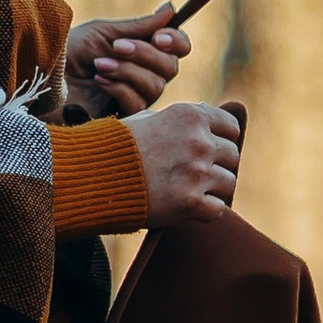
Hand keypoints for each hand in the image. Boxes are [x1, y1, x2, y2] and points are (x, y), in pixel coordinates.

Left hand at [63, 7, 187, 116]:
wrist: (41, 75)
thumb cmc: (68, 50)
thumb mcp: (104, 32)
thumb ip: (139, 26)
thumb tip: (171, 9)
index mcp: (142, 50)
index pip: (178, 48)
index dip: (176, 41)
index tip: (159, 37)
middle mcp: (143, 74)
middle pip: (170, 67)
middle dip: (145, 54)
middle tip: (116, 47)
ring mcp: (133, 96)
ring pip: (155, 86)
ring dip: (128, 71)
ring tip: (100, 64)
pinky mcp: (122, 117)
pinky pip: (138, 103)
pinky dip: (119, 88)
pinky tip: (98, 80)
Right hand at [126, 96, 244, 223]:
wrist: (90, 176)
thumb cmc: (115, 147)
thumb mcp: (146, 119)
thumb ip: (179, 119)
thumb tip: (207, 111)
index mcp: (190, 116)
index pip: (230, 127)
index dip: (221, 139)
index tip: (209, 148)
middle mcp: (199, 141)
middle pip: (232, 155)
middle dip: (216, 165)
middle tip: (193, 173)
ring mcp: (197, 173)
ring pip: (227, 183)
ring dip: (210, 189)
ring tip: (185, 189)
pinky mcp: (190, 202)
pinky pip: (217, 209)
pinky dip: (204, 211)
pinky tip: (184, 206)